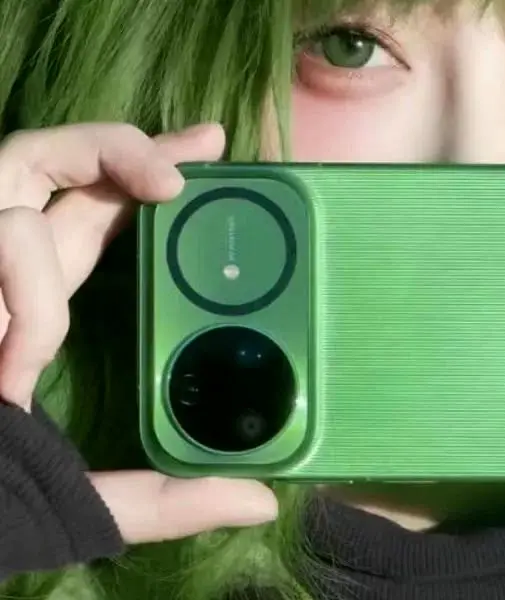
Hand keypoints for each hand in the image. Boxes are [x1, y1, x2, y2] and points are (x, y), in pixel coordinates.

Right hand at [0, 123, 277, 543]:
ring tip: (164, 193)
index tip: (211, 161)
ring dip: (98, 172)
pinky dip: (24, 306)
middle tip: (210, 145)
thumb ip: (169, 498)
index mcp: (33, 298)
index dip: (142, 180)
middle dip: (135, 143)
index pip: (92, 216)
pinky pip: (2, 237)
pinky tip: (14, 374)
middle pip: (61, 164)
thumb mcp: (89, 499)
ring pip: (23, 161)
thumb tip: (263, 502)